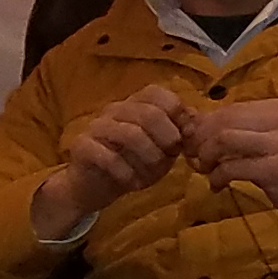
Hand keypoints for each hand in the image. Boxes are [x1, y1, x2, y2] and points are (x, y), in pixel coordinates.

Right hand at [30, 83, 200, 240]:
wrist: (96, 185)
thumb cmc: (136, 162)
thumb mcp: (164, 149)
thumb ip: (180, 134)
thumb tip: (196, 122)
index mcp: (136, 104)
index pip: (158, 93)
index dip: (177, 113)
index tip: (183, 138)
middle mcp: (115, 109)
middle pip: (149, 114)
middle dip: (167, 138)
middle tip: (171, 156)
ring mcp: (97, 126)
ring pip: (130, 134)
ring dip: (148, 158)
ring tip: (151, 174)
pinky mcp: (82, 146)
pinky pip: (108, 157)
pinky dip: (126, 173)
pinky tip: (132, 183)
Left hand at [179, 98, 277, 230]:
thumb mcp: (277, 140)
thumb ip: (246, 130)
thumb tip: (198, 124)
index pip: (231, 108)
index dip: (205, 124)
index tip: (195, 142)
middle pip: (223, 120)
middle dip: (201, 139)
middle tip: (195, 157)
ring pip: (223, 139)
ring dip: (206, 157)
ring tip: (206, 170)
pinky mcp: (275, 169)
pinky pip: (231, 167)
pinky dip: (217, 177)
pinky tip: (218, 185)